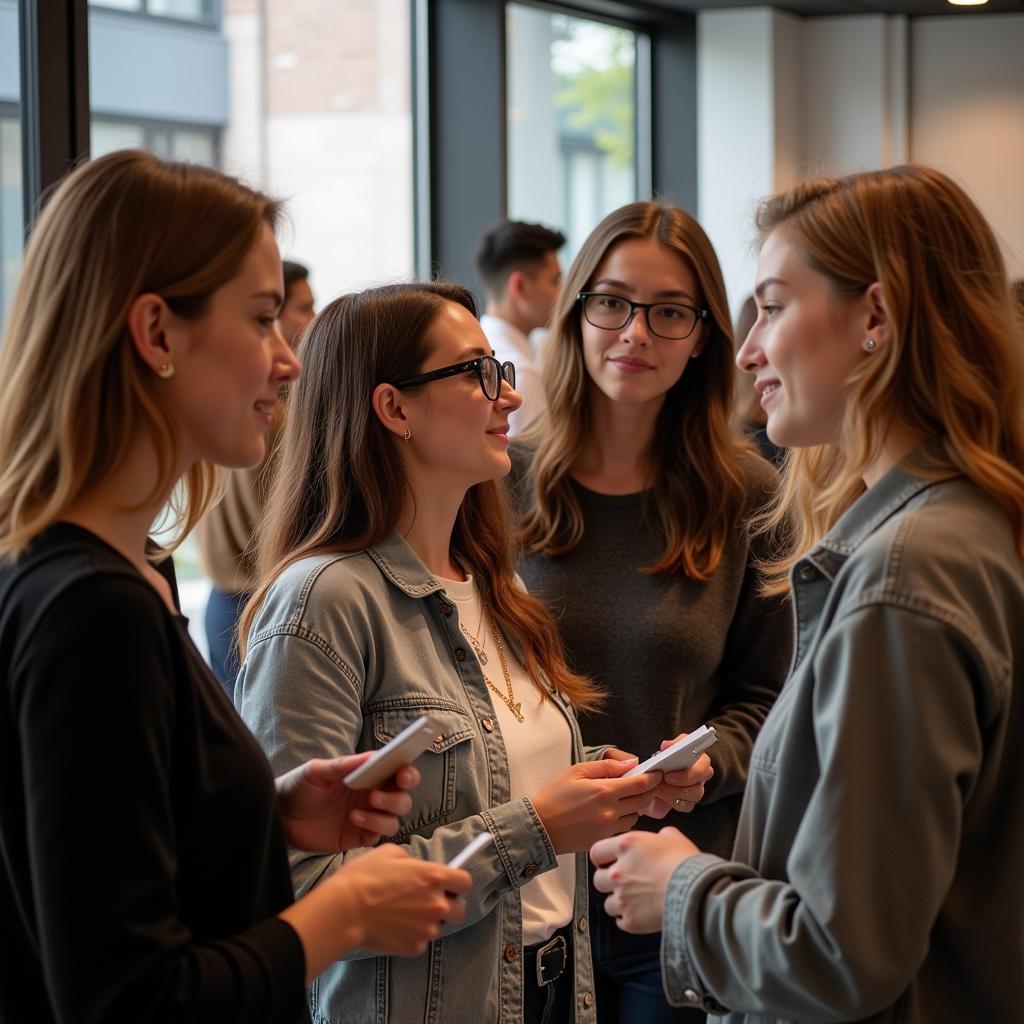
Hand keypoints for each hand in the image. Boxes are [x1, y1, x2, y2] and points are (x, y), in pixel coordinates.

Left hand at [276, 753, 420, 851]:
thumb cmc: (298, 787)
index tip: (403, 775)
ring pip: (394, 819)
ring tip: (357, 810)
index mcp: (368, 775)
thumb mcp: (316, 771)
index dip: (407, 772)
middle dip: (397, 797)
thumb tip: (372, 756)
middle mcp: (373, 795)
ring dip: (384, 815)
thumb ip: (343, 765)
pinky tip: (353, 820)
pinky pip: (378, 836)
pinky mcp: (358, 837)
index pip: (398, 772)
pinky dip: (372, 828)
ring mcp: (368, 817)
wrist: (280, 817)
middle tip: (375, 795)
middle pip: (403, 798)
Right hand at [329, 845, 469, 954]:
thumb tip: (414, 867)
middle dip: (447, 905)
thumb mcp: (389, 853)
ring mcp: (427, 928)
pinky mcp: (414, 947)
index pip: (465, 882)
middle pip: (460, 909)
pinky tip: (395, 927)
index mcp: (434, 876)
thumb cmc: (364, 877)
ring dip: (428, 921)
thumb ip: (411, 860)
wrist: (343, 910)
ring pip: (439, 927)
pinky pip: (421, 941)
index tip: (449, 883)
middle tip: (427, 901)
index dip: (457, 882)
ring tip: (405, 914)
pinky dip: (412, 936)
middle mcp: (436, 903)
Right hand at [531, 758, 661, 854]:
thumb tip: (630, 763)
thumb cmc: (554, 796)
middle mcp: (610, 811)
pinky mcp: (603, 840)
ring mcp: (608, 828)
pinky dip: (624, 819)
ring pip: (636, 816)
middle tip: (644, 783)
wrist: (539, 826)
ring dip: (635, 806)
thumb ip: (606, 766)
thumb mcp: (576, 771)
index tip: (657, 773)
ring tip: (624, 798)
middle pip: (643, 800)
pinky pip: (623, 827)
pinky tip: (613, 812)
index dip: (652, 777)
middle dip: (647, 790)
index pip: (640, 784)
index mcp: (604, 791)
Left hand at [590, 826, 700, 932]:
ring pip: (607, 903)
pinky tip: (641, 914)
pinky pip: (620, 922)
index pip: (596, 852)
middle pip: (598, 879)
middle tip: (624, 883)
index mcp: (625, 846)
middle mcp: (618, 872)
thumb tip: (660, 838)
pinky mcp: (631, 920)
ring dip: (618, 902)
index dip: (602, 858)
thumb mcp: (673, 837)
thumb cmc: (686, 862)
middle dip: (609, 881)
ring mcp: (622, 898)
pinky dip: (628, 919)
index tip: (609, 863)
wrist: (696, 892)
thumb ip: (659, 835)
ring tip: (635, 901)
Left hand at [642, 735, 714, 819]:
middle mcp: (701, 777)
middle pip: (698, 785)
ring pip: (692, 797)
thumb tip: (667, 745)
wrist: (654, 776)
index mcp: (700, 761)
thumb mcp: (668, 747)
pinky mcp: (688, 804)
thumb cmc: (666, 759)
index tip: (670, 772)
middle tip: (663, 780)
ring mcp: (696, 792)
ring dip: (671, 793)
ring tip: (656, 787)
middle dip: (680, 782)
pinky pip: (684, 806)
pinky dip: (670, 801)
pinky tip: (659, 795)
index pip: (704, 765)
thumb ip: (670, 745)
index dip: (688, 771)